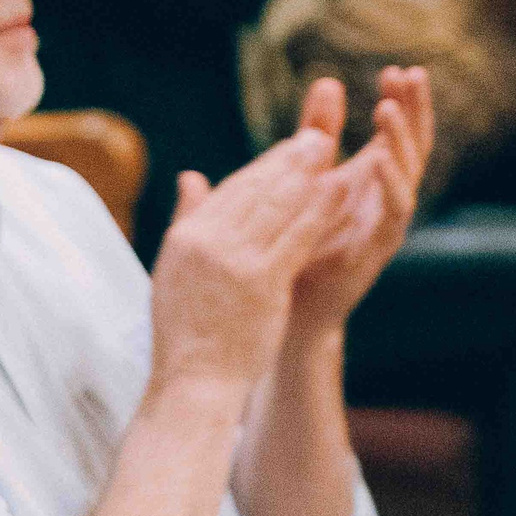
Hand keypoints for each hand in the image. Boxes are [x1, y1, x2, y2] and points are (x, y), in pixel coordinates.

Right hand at [150, 124, 355, 399]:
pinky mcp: (263, 280)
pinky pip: (298, 233)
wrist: (193, 380)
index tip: (289, 150)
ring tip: (331, 149)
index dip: (264, 166)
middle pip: (255, 188)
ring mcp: (234, 259)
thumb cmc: (187, 332)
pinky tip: (342, 186)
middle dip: (289, 158)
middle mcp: (206, 242)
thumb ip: (187, 220)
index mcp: (184, 238)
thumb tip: (191, 178)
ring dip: (308, 171)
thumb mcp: (173, 271)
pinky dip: (321, 206)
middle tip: (318, 136)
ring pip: (279, 203)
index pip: (230, 190)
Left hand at [286, 69, 431, 336]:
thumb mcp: (307, 178)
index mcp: (369, 179)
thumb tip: (326, 81)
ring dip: (399, 139)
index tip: (397, 67)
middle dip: (413, 109)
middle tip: (411, 73)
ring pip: (406, 173)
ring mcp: (384, 222)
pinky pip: (393, 212)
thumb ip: (317, 133)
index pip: (395, 132)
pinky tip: (379, 160)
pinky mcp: (377, 248)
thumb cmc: (298, 245)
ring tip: (387, 106)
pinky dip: (389, 184)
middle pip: (411, 144)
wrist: (289, 309)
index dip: (401, 101)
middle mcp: (383, 197)